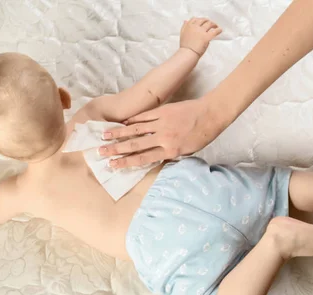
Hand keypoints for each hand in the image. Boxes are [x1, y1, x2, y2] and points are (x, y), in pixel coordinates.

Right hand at [99, 98, 220, 167]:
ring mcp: (162, 123)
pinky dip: (132, 120)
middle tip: (100, 151)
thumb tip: (152, 158)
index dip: (126, 162)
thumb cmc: (201, 136)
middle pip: (134, 145)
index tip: (113, 165)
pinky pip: (144, 116)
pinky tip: (122, 122)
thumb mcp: (186, 152)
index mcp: (170, 151)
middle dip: (116, 149)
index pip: (143, 158)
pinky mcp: (163, 111)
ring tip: (104, 135)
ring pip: (135, 129)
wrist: (211, 115)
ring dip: (119, 132)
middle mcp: (163, 138)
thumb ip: (168, 155)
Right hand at [179, 17, 221, 56]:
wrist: (187, 53)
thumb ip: (184, 27)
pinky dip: (218, 30)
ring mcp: (201, 31)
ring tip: (216, 26)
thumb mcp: (182, 34)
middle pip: (203, 20)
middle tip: (210, 24)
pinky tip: (220, 30)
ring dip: (213, 24)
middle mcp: (195, 27)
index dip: (200, 20)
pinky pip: (215, 31)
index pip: (195, 19)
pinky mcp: (207, 37)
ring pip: (209, 24)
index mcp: (189, 26)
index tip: (202, 22)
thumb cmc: (185, 46)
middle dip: (207, 21)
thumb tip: (185, 21)